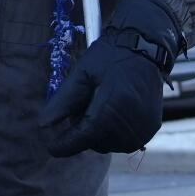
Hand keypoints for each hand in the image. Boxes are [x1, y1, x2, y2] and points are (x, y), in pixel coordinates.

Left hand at [38, 0, 180, 156]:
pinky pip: (124, 140)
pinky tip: (115, 108)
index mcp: (110, 110)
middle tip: (85, 102)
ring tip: (101, 102)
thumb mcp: (81, 74)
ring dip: (99, 131)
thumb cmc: (110, 57)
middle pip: (94, 142)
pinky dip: (114, 130)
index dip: (64, 144)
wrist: (146, 48)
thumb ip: (63, 101)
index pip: (82, 138)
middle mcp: (129, 126)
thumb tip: (44, 125)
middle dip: (83, 129)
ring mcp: (142, 130)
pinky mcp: (150, 129)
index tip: (51, 147)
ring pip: (109, 144)